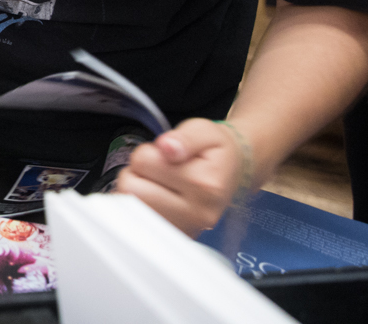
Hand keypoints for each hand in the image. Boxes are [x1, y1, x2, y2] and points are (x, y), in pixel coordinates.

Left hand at [115, 118, 247, 235]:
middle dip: (138, 172)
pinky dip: (143, 205)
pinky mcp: (178, 235)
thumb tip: (167, 147)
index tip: (165, 153)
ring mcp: (188, 228)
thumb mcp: (203, 131)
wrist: (236, 171)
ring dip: (138, 189)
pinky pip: (140, 222)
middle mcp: (197, 213)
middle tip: (159, 169)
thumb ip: (184, 137)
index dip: (148, 152)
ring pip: (131, 205)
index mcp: (204, 183)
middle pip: (131, 188)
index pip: (143, 162)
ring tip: (161, 182)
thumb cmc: (215, 150)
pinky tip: (161, 197)